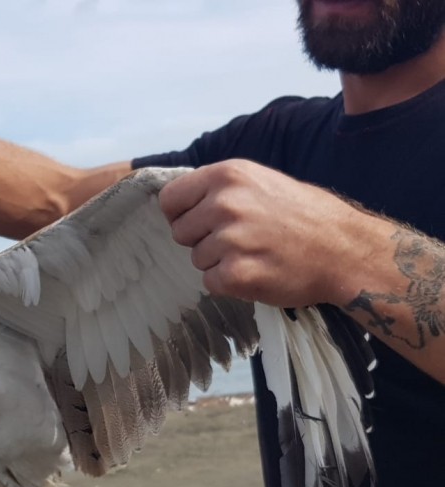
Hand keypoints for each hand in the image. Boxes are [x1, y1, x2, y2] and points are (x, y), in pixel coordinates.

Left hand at [158, 159, 391, 307]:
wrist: (345, 250)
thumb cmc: (305, 215)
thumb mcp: (260, 181)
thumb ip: (220, 189)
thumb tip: (181, 203)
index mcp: (227, 175)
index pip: (170, 199)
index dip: (182, 214)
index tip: (199, 221)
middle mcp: (225, 203)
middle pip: (180, 232)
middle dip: (202, 239)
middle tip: (240, 239)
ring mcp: (230, 240)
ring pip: (197, 259)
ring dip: (219, 262)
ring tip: (255, 253)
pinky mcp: (236, 274)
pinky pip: (211, 282)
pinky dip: (230, 283)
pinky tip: (257, 271)